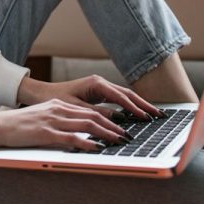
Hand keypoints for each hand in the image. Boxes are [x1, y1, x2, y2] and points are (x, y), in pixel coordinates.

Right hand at [0, 98, 131, 150]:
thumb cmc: (20, 125)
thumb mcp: (43, 118)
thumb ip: (60, 122)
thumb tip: (80, 133)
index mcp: (58, 105)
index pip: (89, 111)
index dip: (108, 119)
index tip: (121, 128)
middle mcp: (58, 110)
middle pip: (92, 116)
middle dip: (113, 126)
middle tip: (128, 136)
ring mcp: (52, 120)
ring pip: (86, 125)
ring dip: (106, 134)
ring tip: (119, 141)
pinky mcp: (45, 133)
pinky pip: (71, 137)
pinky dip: (87, 142)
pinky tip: (98, 148)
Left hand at [17, 74, 162, 119]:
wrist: (43, 93)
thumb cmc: (56, 99)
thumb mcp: (76, 108)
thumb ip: (97, 114)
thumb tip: (118, 121)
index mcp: (96, 84)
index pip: (121, 97)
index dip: (134, 108)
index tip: (146, 118)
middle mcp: (100, 82)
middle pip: (127, 94)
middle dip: (144, 104)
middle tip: (159, 116)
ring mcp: (101, 86)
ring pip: (125, 96)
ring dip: (139, 105)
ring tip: (154, 115)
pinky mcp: (99, 92)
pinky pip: (119, 99)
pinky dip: (130, 106)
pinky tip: (139, 114)